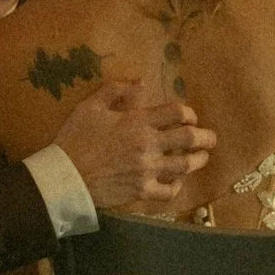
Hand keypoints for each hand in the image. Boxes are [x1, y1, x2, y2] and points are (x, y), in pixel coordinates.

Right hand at [54, 81, 214, 207]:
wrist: (64, 177)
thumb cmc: (75, 139)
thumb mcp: (90, 106)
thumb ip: (116, 90)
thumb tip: (140, 82)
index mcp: (137, 121)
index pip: (177, 113)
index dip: (190, 113)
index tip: (191, 118)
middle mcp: (148, 145)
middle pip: (189, 139)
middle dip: (206, 137)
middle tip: (211, 139)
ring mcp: (147, 170)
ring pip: (185, 165)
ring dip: (199, 160)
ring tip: (202, 158)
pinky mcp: (142, 191)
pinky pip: (169, 191)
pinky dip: (177, 186)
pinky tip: (176, 181)